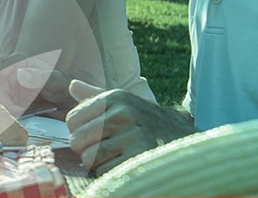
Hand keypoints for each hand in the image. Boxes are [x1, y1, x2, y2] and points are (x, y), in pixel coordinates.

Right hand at [0, 51, 73, 115]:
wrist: (72, 104)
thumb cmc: (67, 89)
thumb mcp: (57, 82)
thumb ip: (40, 77)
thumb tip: (19, 73)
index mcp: (20, 63)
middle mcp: (11, 73)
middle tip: (11, 113)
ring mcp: (10, 88)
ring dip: (2, 110)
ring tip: (17, 115)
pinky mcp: (11, 101)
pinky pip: (0, 108)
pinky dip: (3, 115)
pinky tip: (12, 119)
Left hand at [65, 80, 196, 174]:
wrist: (186, 141)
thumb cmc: (147, 123)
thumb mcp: (124, 104)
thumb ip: (96, 96)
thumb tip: (72, 85)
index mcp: (115, 97)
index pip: (72, 120)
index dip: (78, 132)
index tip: (93, 135)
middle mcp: (123, 113)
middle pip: (77, 140)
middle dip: (86, 149)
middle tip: (104, 149)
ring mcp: (133, 135)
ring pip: (89, 158)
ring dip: (99, 163)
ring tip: (116, 156)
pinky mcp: (140, 157)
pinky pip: (106, 171)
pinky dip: (111, 172)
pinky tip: (125, 164)